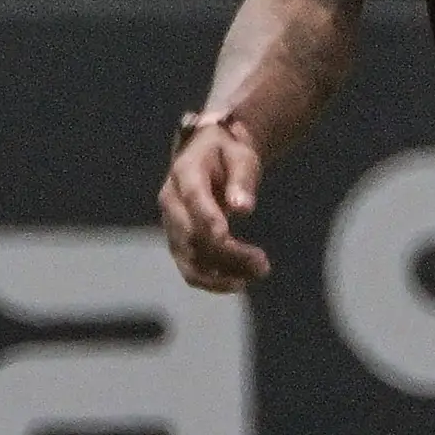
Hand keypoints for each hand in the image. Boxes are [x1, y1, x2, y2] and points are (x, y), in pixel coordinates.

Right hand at [158, 122, 270, 290]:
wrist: (207, 157)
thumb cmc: (228, 153)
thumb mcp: (241, 156)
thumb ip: (242, 179)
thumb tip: (243, 209)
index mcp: (184, 172)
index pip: (193, 198)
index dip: (207, 218)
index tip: (225, 237)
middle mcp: (171, 201)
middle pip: (192, 235)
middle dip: (226, 254)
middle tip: (263, 265)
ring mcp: (171, 225)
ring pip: (189, 259)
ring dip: (222, 274)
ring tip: (258, 273)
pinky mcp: (178, 242)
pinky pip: (191, 269)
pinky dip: (214, 281)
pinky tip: (241, 281)